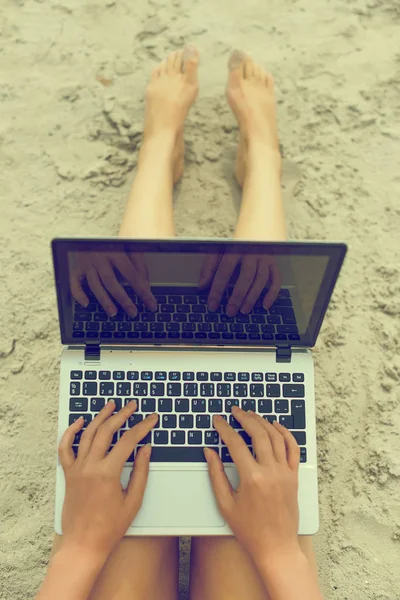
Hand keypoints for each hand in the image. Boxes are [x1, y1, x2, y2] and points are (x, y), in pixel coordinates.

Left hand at [58, 400, 158, 559]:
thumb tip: (146, 449)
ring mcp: (77, 469)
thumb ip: (141, 472)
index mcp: (108, 473)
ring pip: (87, 434)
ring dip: (100, 417)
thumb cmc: (109, 528)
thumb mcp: (133, 500)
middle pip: (107, 431)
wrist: (84, 545)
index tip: (151, 419)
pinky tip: (79, 422)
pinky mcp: (69, 474)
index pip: (129, 440)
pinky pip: (65, 448)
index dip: (142, 427)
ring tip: (111, 406)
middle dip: (122, 415)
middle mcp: (90, 466)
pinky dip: (70, 432)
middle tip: (132, 406)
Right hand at [69, 251, 156, 316]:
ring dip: (104, 301)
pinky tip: (86, 304)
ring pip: (95, 285)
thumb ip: (139, 265)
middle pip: (111, 282)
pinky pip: (74, 283)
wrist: (89, 234)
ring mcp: (86, 263)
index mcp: (115, 250)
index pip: (131, 274)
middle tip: (132, 312)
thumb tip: (146, 286)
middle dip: (123, 299)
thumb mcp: (129, 248)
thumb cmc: (113, 243)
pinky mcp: (76, 268)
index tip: (151, 304)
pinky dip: (79, 294)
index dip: (142, 290)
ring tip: (113, 313)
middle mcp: (99, 257)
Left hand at [198, 253, 281, 315]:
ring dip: (252, 297)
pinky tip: (265, 306)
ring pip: (261, 280)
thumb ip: (209, 267)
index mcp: (235, 249)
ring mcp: (265, 258)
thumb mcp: (218, 251)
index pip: (224, 271)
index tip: (212, 305)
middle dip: (237, 296)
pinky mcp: (274, 264)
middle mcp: (252, 253)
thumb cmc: (234, 245)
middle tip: (230, 312)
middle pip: (245, 277)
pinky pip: (276, 280)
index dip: (217, 289)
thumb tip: (202, 286)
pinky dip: (272, 294)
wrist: (255, 229)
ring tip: (244, 311)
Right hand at [204, 407, 299, 566]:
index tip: (218, 420)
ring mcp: (285, 473)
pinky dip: (285, 434)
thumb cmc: (249, 530)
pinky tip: (276, 426)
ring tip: (252, 415)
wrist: (276, 548)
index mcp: (251, 478)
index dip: (225, 428)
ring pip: (276, 437)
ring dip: (263, 422)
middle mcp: (271, 472)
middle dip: (245, 418)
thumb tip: (209, 452)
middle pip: (258, 434)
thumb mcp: (225, 503)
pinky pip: (293, 449)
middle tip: (235, 411)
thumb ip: (216, 475)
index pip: (235, 443)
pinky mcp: (294, 477)